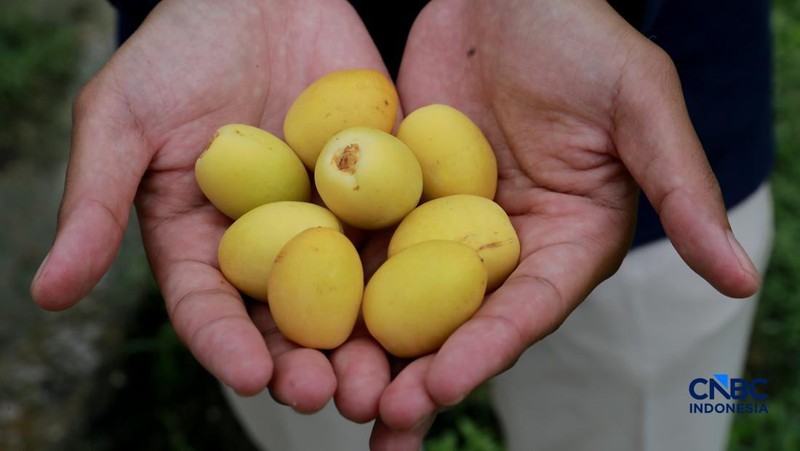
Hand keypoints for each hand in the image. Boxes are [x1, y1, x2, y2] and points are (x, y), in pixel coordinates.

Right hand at [29, 0, 393, 416]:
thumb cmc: (179, 51)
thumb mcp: (122, 119)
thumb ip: (94, 202)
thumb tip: (47, 294)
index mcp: (205, 243)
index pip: (212, 308)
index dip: (227, 344)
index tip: (249, 374)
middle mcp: (272, 246)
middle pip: (288, 320)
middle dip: (306, 364)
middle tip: (325, 396)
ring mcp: (333, 221)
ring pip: (353, 296)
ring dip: (368, 344)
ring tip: (381, 378)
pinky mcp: (385, 190)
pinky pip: (404, 234)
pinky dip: (418, 273)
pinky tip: (438, 306)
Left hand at [371, 0, 761, 446]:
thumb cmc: (582, 36)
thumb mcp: (639, 102)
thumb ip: (681, 188)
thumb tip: (742, 278)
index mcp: (566, 243)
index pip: (526, 309)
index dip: (487, 350)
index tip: (442, 385)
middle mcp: (501, 250)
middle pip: (459, 324)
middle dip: (420, 374)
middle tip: (377, 415)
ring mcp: (439, 230)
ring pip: (400, 301)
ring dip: (368, 350)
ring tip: (327, 393)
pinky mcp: (390, 202)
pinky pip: (358, 246)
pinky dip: (330, 285)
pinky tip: (296, 320)